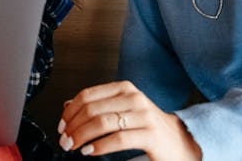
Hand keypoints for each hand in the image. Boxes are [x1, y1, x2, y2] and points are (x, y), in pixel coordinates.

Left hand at [58, 81, 201, 160]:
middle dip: (73, 127)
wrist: (180, 143)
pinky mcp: (151, 134)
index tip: (61, 125)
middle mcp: (134, 98)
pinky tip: (90, 152)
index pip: (87, 95)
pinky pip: (118, 139)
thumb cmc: (148, 128)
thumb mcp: (122, 111)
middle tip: (64, 140)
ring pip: (102, 123)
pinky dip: (99, 146)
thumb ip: (98, 107)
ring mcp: (144, 115)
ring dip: (82, 137)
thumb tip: (67, 106)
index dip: (70, 112)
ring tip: (74, 147)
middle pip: (92, 109)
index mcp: (124, 89)